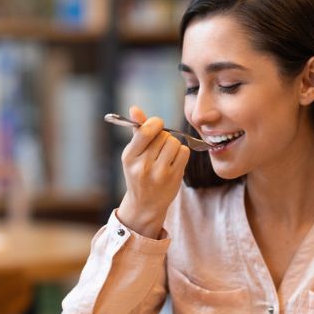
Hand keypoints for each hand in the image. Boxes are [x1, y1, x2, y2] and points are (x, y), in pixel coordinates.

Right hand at [117, 106, 190, 238]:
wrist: (145, 204)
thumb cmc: (138, 174)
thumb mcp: (133, 154)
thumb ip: (137, 131)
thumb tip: (135, 108)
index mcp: (129, 157)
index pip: (145, 131)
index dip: (154, 123)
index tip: (156, 126)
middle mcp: (143, 166)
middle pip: (162, 135)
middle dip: (163, 136)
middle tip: (159, 146)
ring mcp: (159, 173)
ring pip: (174, 142)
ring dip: (173, 144)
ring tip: (166, 154)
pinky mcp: (174, 178)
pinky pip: (184, 152)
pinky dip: (181, 153)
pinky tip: (173, 161)